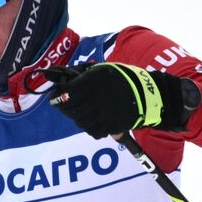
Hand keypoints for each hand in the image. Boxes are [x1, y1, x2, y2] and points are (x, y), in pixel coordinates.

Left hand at [39, 63, 200, 137]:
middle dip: (64, 107)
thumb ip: (83, 74)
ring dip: (76, 118)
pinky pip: (93, 131)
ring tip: (80, 112)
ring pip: (80, 121)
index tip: (53, 96)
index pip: (67, 92)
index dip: (57, 96)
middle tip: (64, 105)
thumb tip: (62, 78)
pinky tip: (91, 120)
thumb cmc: (122, 78)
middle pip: (71, 108)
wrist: (148, 94)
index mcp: (95, 79)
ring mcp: (105, 113)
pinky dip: (89, 127)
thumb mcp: (102, 69)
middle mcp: (98, 97)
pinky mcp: (111, 126)